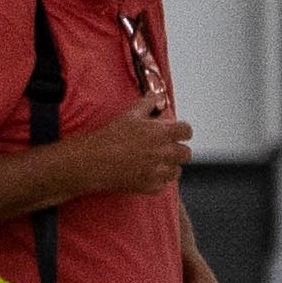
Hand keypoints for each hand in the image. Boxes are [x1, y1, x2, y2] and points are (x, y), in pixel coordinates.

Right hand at [74, 93, 191, 198]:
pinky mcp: (152, 186)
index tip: (175, 132)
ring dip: (169, 166)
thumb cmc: (111, 136)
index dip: (182, 131)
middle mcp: (166, 152)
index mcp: (163, 133)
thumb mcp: (129, 115)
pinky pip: (164, 184)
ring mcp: (160, 171)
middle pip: (186, 153)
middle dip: (177, 150)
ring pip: (177, 170)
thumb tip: (155, 96)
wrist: (94, 161)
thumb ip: (147, 104)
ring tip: (153, 161)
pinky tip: (144, 173)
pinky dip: (157, 180)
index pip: (187, 131)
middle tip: (163, 148)